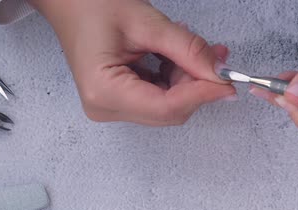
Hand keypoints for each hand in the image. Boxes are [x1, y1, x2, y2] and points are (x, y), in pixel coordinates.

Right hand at [28, 0, 235, 125]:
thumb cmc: (92, 7)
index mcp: (104, 91)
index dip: (201, 95)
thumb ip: (187, 49)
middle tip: (214, 56)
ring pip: (168, 105)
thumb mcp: (147, 24)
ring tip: (193, 48)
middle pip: (169, 110)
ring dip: (187, 79)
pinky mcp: (119, 101)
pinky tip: (176, 56)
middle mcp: (105, 107)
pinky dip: (175, 78)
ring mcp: (111, 106)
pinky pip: (159, 98)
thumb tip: (218, 72)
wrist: (70, 4)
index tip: (227, 81)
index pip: (166, 107)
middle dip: (196, 84)